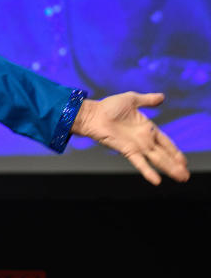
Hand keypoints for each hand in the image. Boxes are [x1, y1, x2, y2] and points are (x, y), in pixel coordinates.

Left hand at [71, 92, 188, 184]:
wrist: (93, 113)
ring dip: (169, 169)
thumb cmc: (108, 106)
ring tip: (181, 177)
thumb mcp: (131, 100)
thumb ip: (147, 100)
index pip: (165, 142)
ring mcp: (136, 146)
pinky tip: (157, 180)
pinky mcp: (127, 150)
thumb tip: (162, 97)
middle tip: (185, 175)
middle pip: (164, 154)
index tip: (183, 161)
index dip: (175, 151)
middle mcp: (144, 139)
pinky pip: (139, 162)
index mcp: (147, 128)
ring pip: (157, 160)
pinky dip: (148, 171)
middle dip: (175, 164)